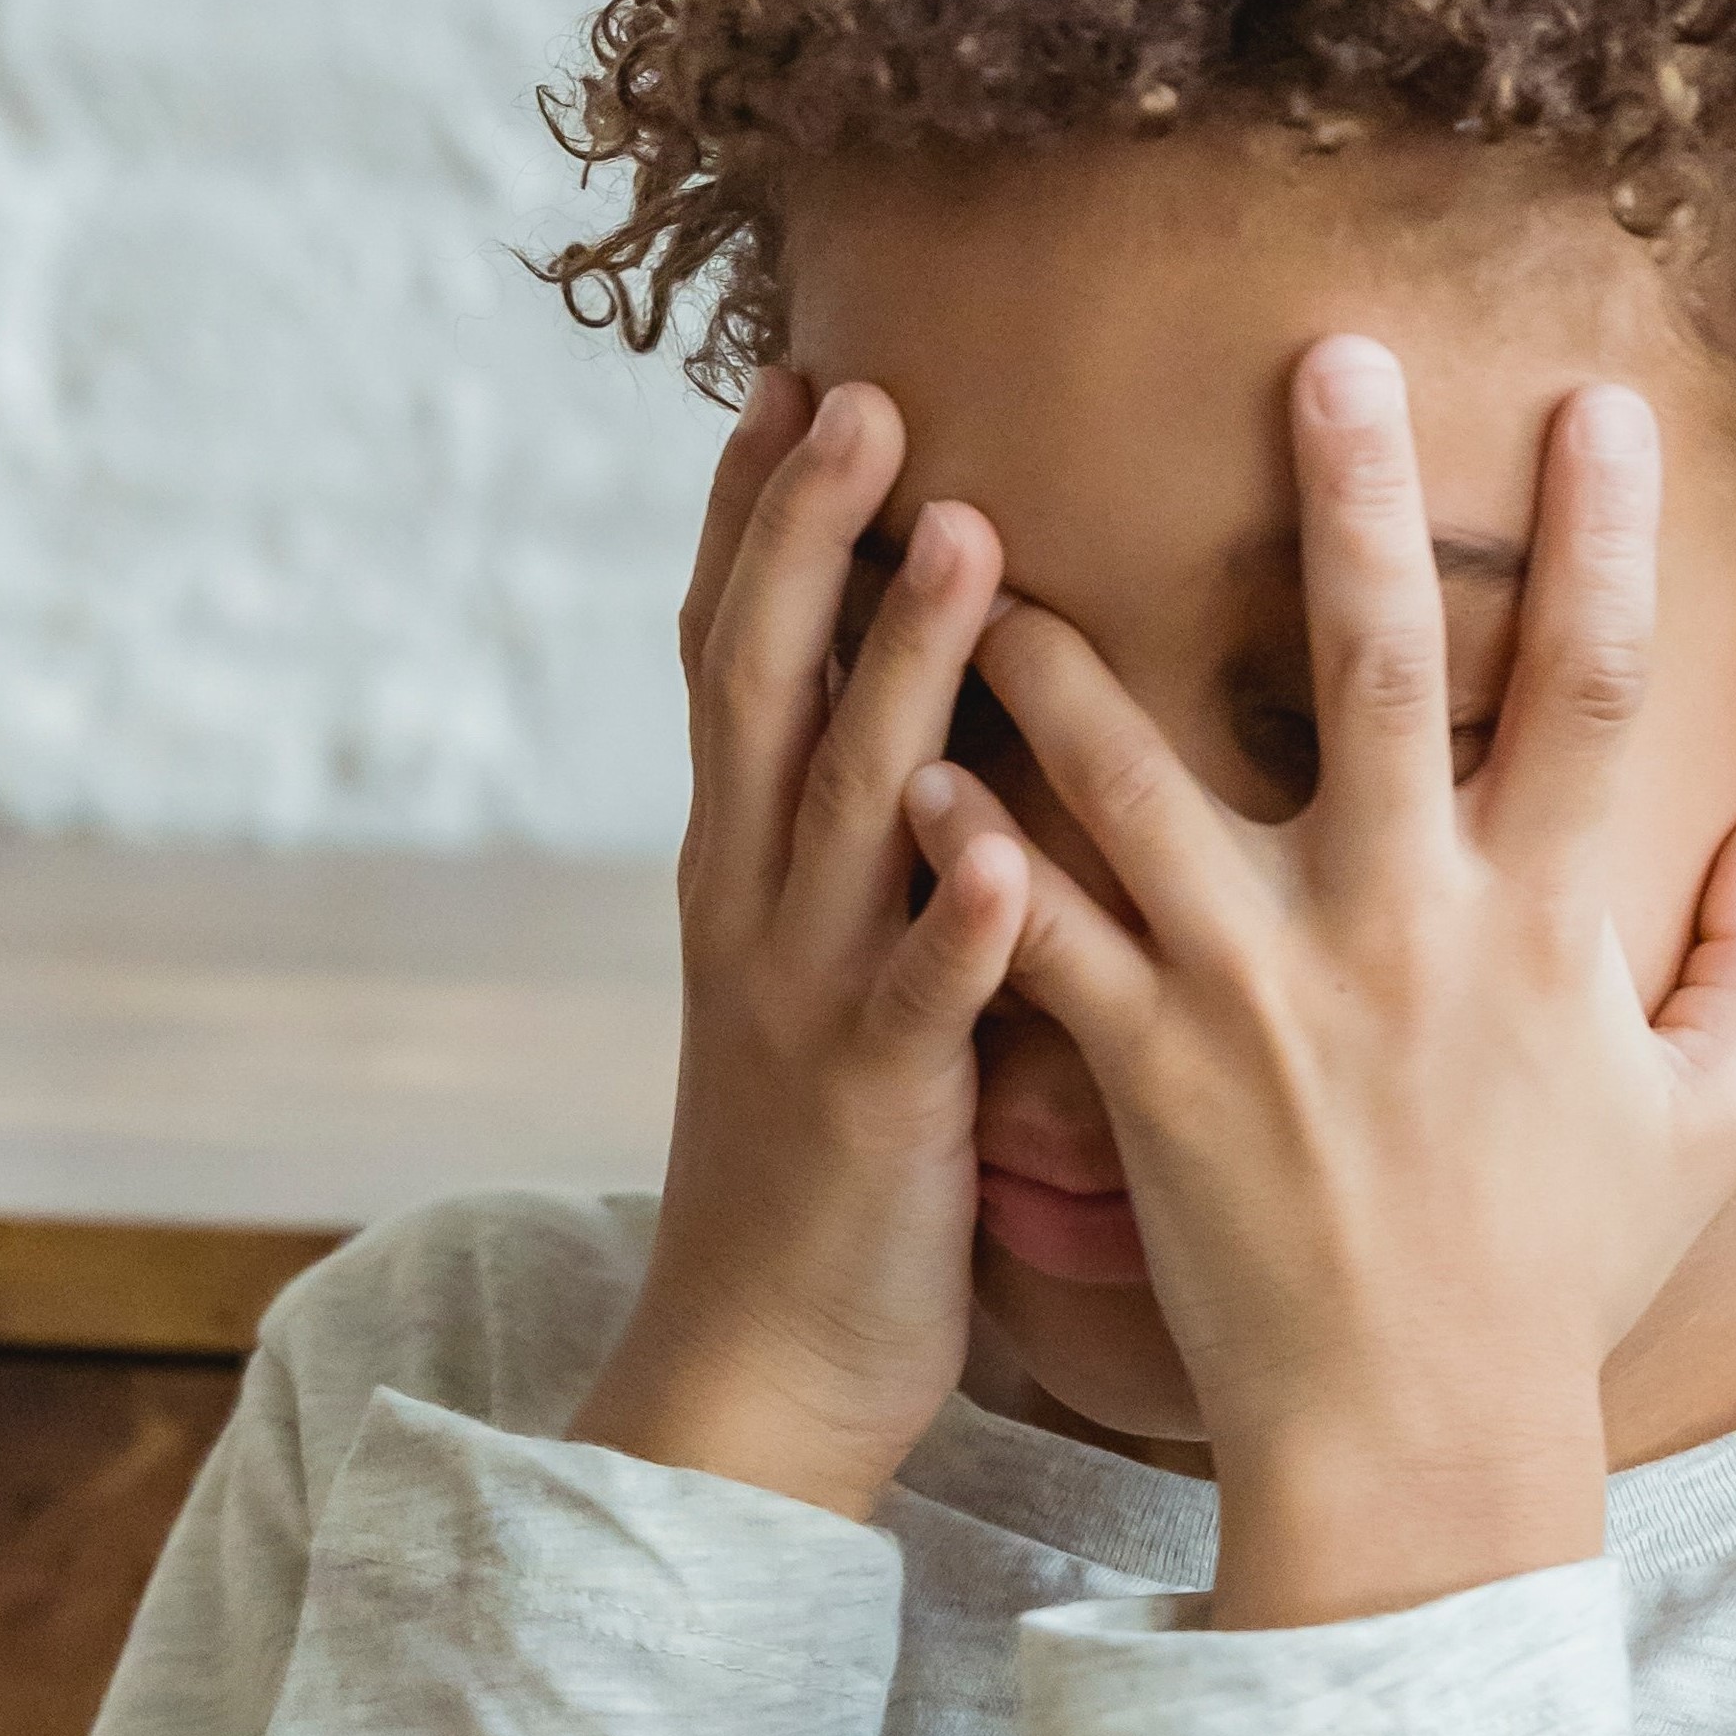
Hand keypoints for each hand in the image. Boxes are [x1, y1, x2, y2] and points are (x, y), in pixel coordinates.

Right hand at [568, 372, 1025, 1518]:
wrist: (755, 1367)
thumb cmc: (826, 1146)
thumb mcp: (821, 953)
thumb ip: (864, 822)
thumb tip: (923, 689)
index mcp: (743, 856)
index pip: (735, 647)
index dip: (758, 509)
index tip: (801, 368)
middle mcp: (753, 899)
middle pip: (765, 679)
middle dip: (811, 530)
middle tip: (869, 391)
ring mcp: (804, 995)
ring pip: (847, 803)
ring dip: (898, 667)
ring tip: (964, 539)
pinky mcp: (872, 1103)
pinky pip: (918, 998)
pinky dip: (954, 918)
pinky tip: (1000, 851)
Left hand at [901, 336, 1735, 1624]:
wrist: (1413, 1438)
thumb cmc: (1555, 1273)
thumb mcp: (1702, 1122)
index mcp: (1544, 919)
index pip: (1598, 688)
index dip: (1607, 538)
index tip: (1597, 402)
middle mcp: (1401, 922)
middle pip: (1383, 669)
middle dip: (1354, 501)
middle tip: (1322, 355)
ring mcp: (1262, 988)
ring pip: (1147, 776)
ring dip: (1067, 649)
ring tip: (987, 534)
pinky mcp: (1148, 1063)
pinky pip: (1043, 932)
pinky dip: (975, 849)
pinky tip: (912, 762)